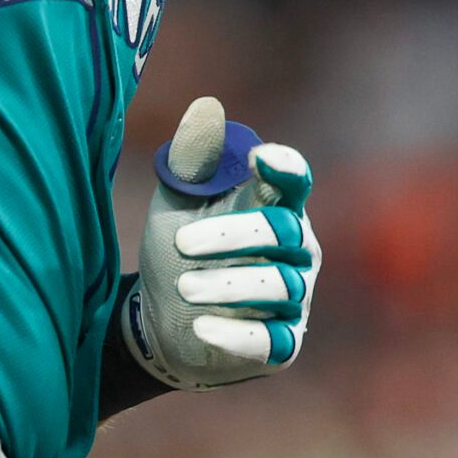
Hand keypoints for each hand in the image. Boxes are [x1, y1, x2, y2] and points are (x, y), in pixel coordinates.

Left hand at [118, 97, 318, 391]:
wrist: (161, 321)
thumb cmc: (177, 251)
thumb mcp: (174, 203)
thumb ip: (190, 162)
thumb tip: (204, 112)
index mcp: (273, 207)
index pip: (294, 182)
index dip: (285, 168)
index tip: (260, 157)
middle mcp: (296, 250)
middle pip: (284, 233)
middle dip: (233, 236)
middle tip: (182, 243)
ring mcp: (294, 298)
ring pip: (278, 286)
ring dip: (228, 284)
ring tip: (183, 287)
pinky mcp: (282, 345)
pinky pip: (270, 339)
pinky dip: (237, 333)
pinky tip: (201, 326)